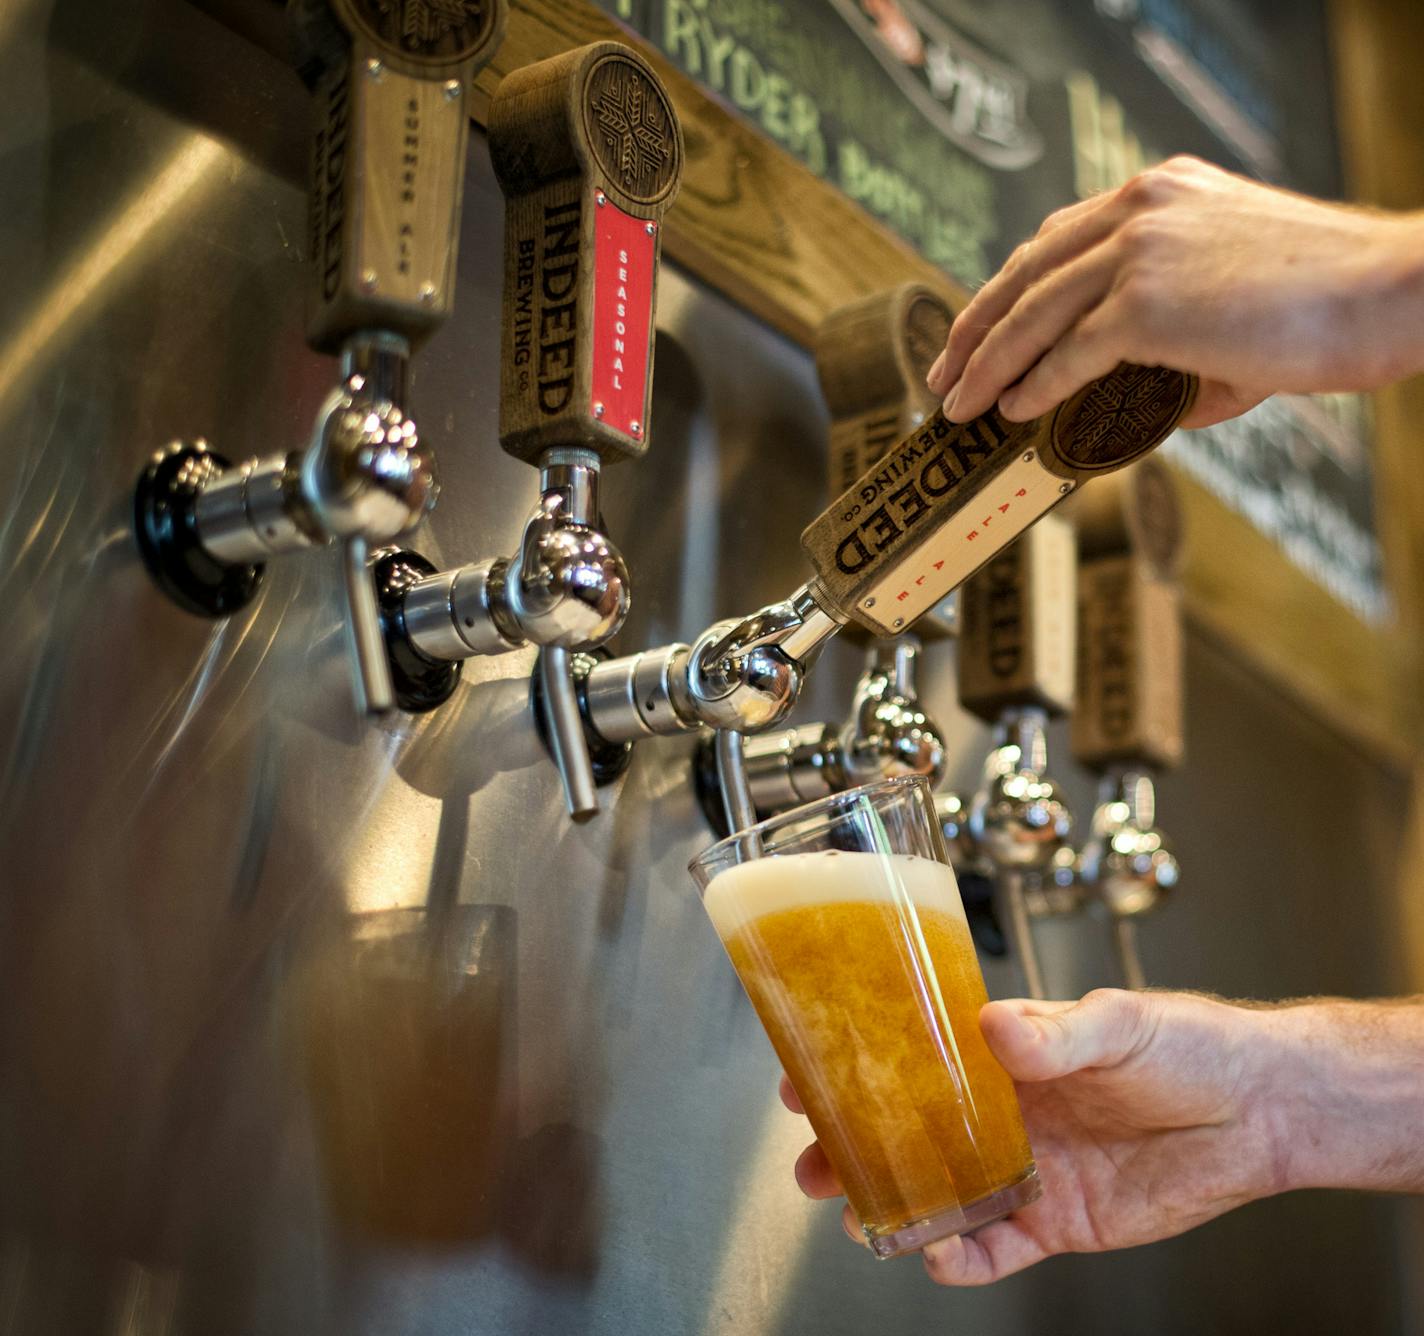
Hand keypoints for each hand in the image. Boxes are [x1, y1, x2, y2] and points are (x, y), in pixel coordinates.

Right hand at [782, 988, 1285, 1284]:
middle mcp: (1004, 1108)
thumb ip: (1057, 1033)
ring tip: (859, 1213)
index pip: (913, 1054)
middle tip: (812, 1156)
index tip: (808, 1068)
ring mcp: (1025, 1166)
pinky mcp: (1056, 1220)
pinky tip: (938, 1256)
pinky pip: (994, 1246)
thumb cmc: (1190, 1044)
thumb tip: (995, 1026)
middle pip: (909, 1129)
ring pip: (939, 1190)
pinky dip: (961, 1258)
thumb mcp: (1120, 1022)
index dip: (858, 1062)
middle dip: (855, 1144)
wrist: (1260, 1111)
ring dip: (894, 1204)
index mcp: (1005, 1051)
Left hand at [925, 156, 1423, 427]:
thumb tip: (1130, 401)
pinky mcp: (1148, 303)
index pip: (1054, 241)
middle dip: (975, 329)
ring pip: (1033, 313)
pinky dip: (1035, 386)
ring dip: (987, 365)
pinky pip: (1069, 353)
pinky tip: (1015, 411)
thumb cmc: (1325, 302)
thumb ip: (1170, 342)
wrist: (1391, 291)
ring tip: (960, 406)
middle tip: (944, 375)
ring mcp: (1139, 251)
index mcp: (1157, 196)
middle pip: (1025, 271)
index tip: (976, 332)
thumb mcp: (1230, 306)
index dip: (1005, 291)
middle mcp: (1139, 209)